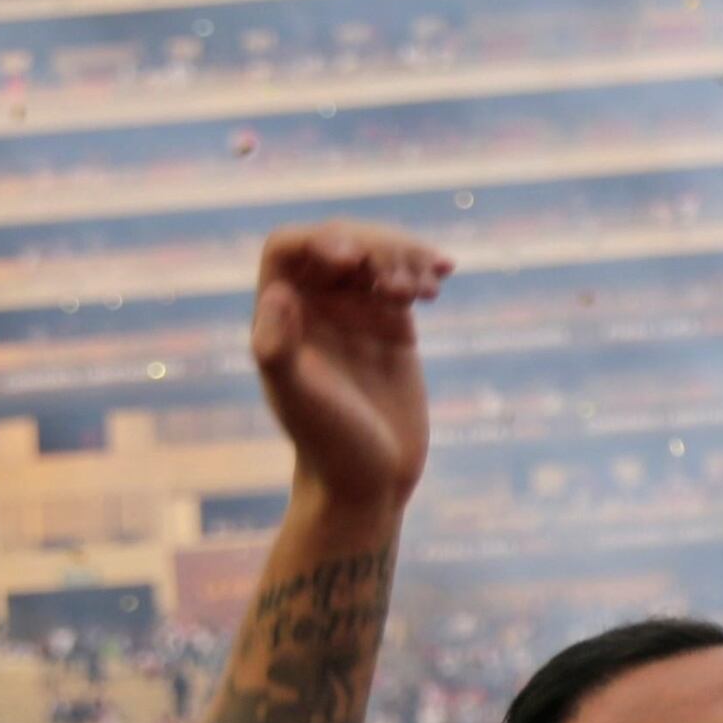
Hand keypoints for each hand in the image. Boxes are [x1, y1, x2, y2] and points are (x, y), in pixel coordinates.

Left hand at [248, 222, 450, 512]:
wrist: (369, 482)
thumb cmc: (329, 445)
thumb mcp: (300, 399)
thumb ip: (278, 347)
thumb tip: (279, 293)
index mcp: (280, 314)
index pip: (291, 247)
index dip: (320, 240)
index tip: (351, 260)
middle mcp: (314, 306)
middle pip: (341, 241)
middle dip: (375, 247)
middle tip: (400, 285)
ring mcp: (355, 314)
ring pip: (376, 256)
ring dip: (404, 256)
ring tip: (426, 290)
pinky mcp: (392, 327)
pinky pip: (406, 280)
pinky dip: (425, 269)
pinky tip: (444, 273)